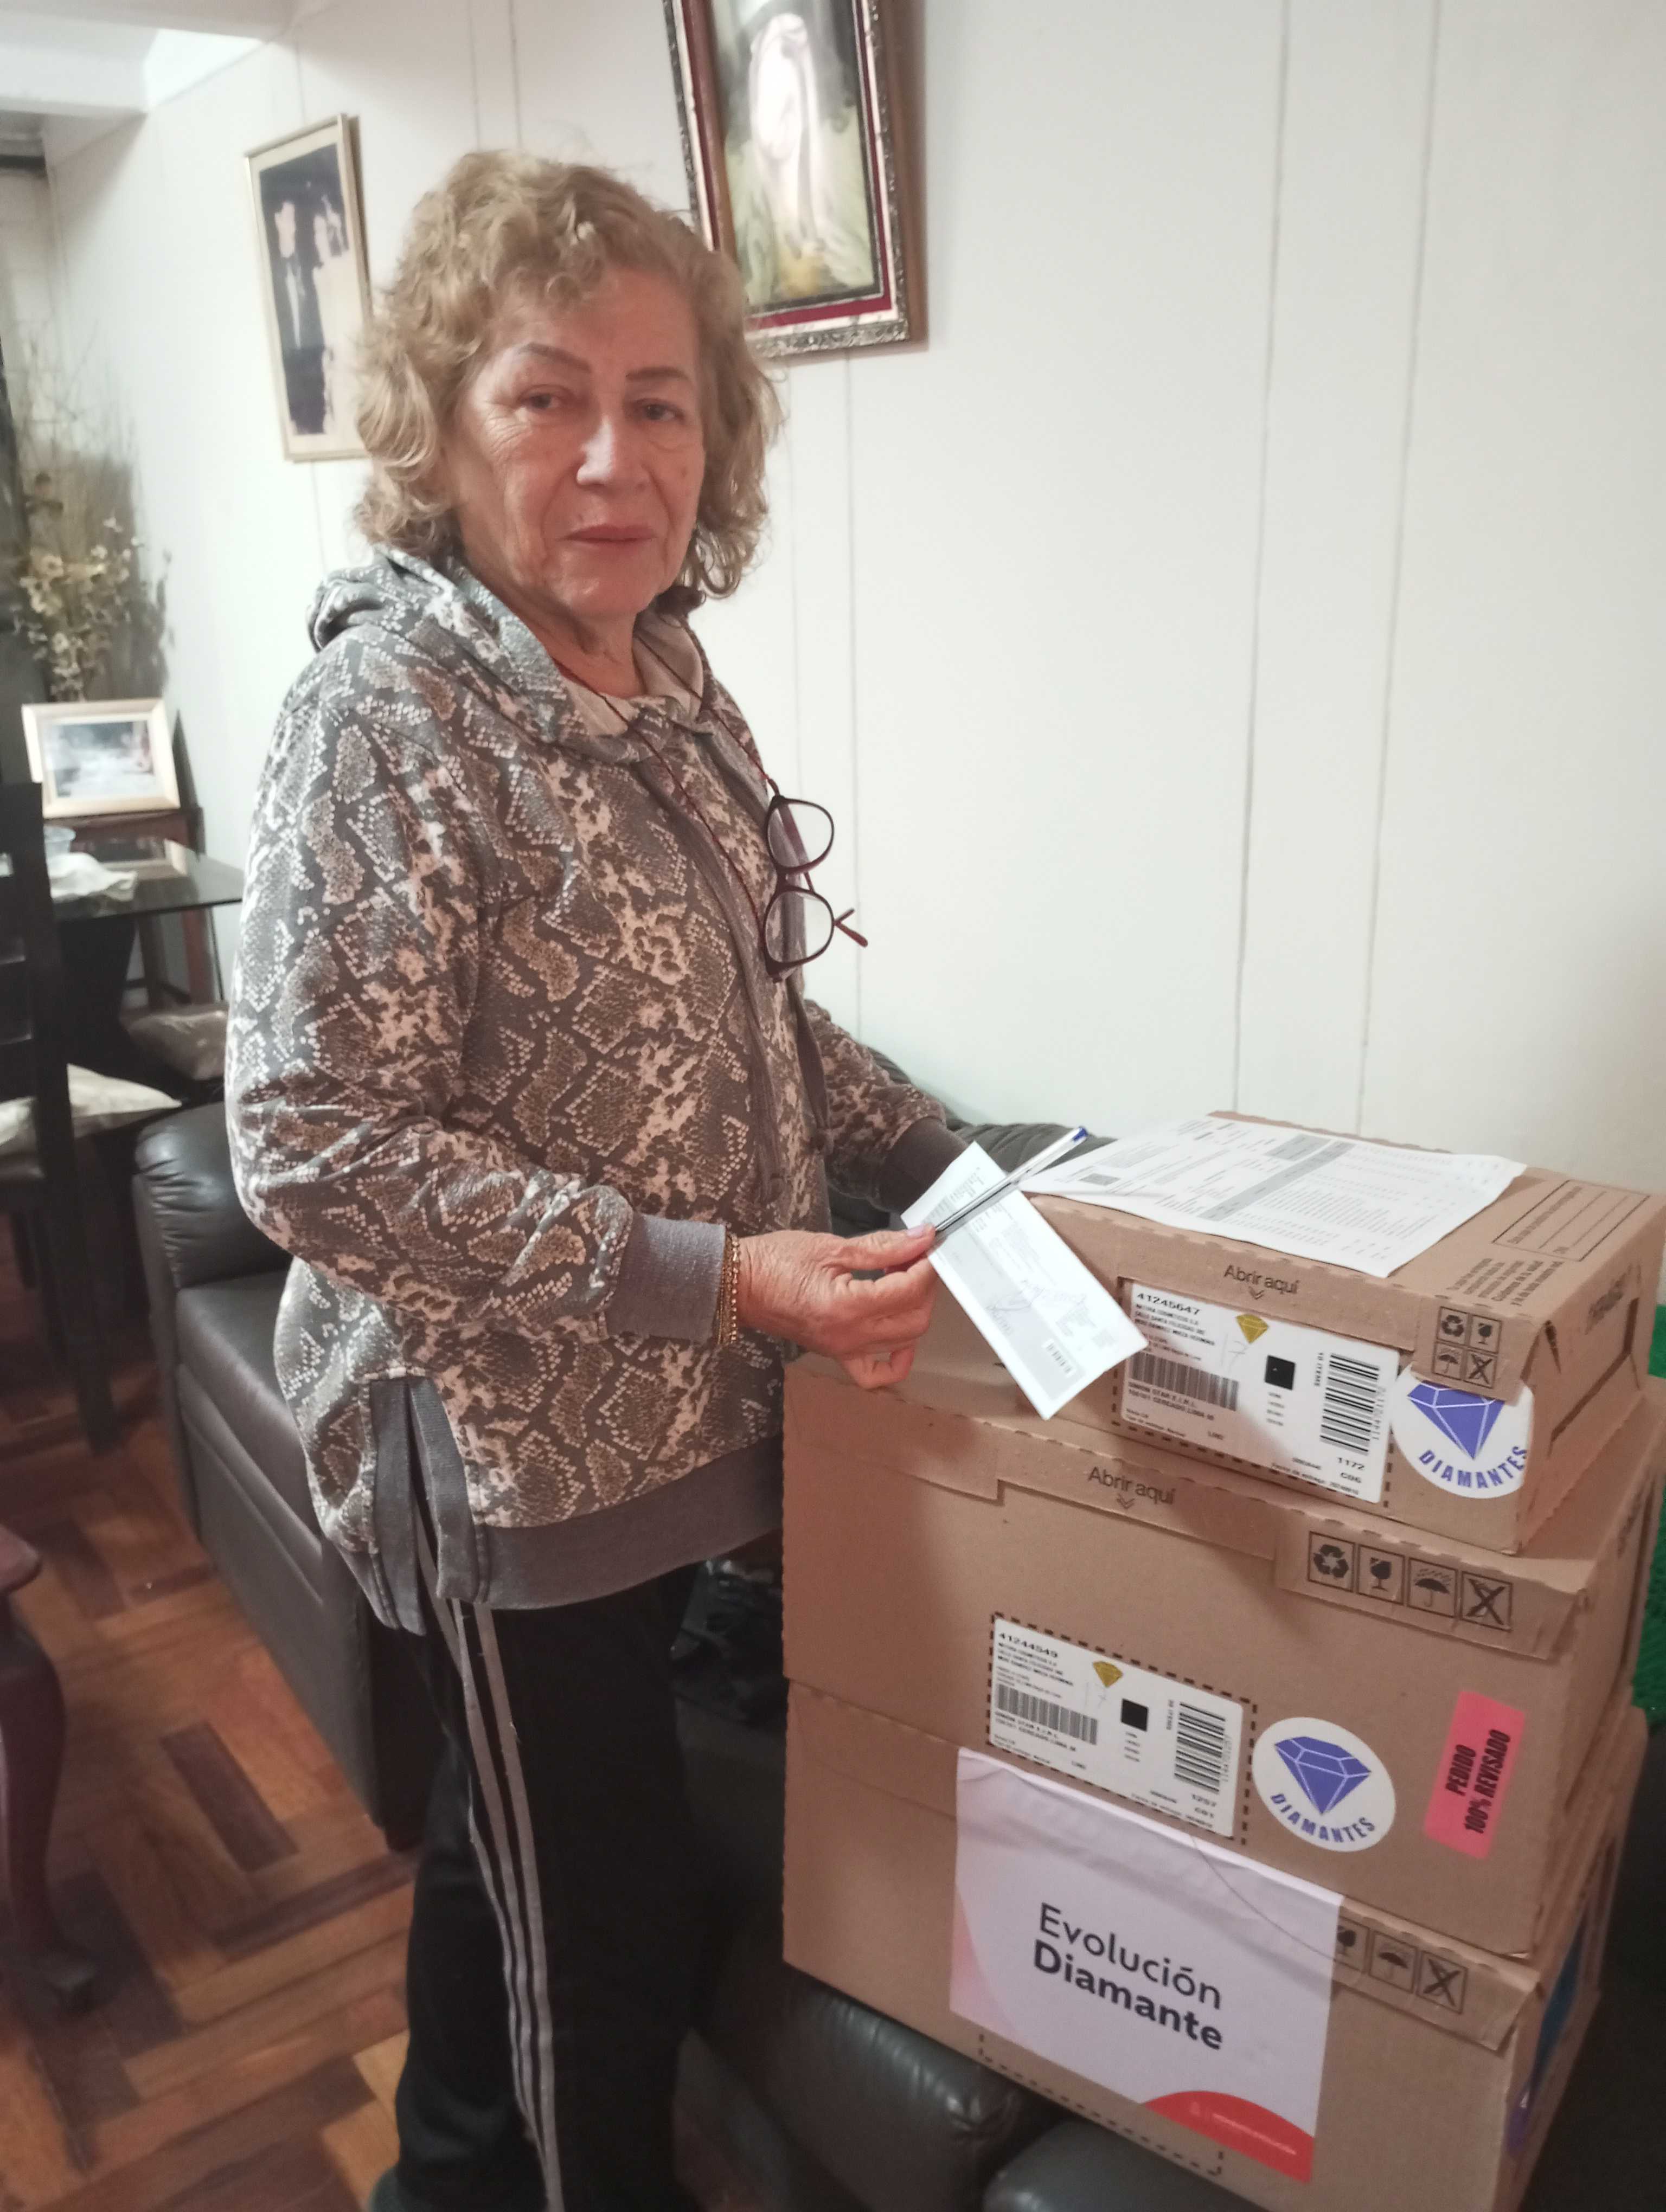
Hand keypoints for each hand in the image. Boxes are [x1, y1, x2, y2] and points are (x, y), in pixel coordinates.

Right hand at [736, 1224, 939, 1390]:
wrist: (740, 1285)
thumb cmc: (776, 1261)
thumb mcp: (832, 1245)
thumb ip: (882, 1246)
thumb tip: (921, 1237)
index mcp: (846, 1306)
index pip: (908, 1291)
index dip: (926, 1265)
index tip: (927, 1244)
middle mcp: (849, 1336)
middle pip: (915, 1320)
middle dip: (925, 1287)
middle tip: (914, 1259)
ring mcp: (844, 1349)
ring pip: (904, 1342)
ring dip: (914, 1311)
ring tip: (902, 1281)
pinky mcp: (837, 1354)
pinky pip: (874, 1374)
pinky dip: (896, 1360)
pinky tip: (898, 1335)